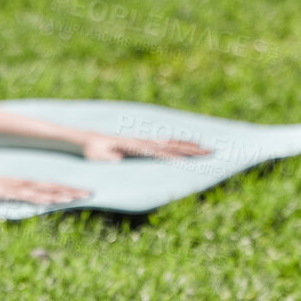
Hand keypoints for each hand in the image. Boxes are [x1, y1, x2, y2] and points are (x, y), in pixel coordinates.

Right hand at [0, 172, 90, 204]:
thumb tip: (19, 206)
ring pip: (43, 191)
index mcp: (20, 185)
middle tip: (90, 194)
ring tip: (79, 197)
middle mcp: (21, 184)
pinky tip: (52, 201)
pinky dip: (41, 198)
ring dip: (61, 194)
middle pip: (51, 187)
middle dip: (71, 190)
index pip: (47, 186)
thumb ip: (8, 200)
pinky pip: (27, 196)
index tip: (80, 193)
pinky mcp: (5, 194)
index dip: (64, 189)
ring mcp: (14, 188)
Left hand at [82, 134, 210, 161]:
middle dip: (191, 149)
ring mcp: (144, 141)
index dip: (176, 156)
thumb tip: (118, 159)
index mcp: (134, 147)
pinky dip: (178, 144)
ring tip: (205, 147)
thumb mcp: (98, 156)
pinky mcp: (143, 143)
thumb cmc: (92, 152)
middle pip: (171, 145)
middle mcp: (143, 142)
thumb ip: (108, 158)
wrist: (89, 141)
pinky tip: (187, 145)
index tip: (192, 159)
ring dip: (188, 145)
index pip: (160, 152)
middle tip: (211, 151)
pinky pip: (164, 143)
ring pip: (170, 143)